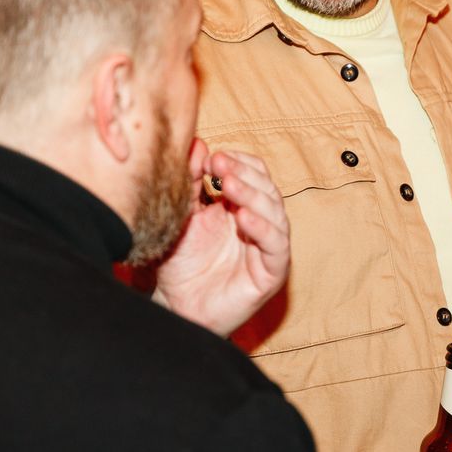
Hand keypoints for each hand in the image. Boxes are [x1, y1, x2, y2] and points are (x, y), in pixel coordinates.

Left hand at [153, 141, 289, 336]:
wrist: (176, 306)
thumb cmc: (180, 263)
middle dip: (244, 173)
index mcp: (241, 205)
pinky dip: (263, 228)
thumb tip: (197, 144)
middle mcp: (260, 222)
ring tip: (229, 185)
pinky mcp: (272, 272)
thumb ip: (189, 183)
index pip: (254, 172)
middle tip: (219, 165)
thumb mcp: (183, 216)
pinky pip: (276, 245)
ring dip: (253, 195)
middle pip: (266, 187)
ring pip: (275, 212)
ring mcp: (268, 246)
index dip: (238, 161)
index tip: (210, 157)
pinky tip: (243, 218)